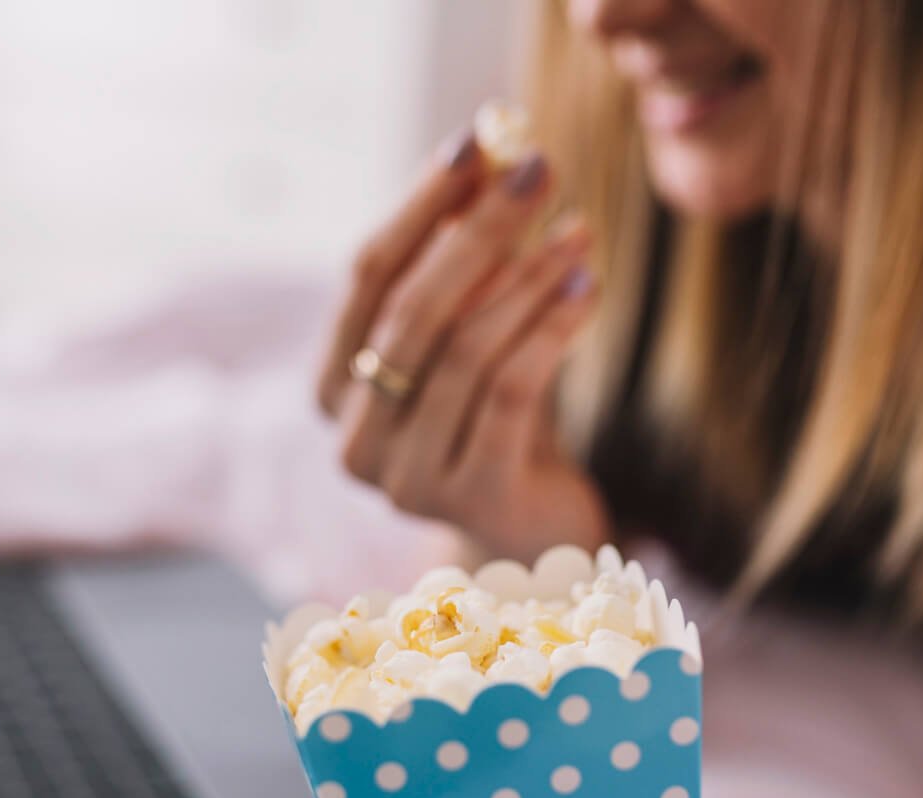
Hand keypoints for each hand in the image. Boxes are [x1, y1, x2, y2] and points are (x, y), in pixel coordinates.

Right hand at [316, 131, 612, 563]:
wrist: (536, 531)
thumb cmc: (500, 420)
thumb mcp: (476, 335)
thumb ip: (468, 266)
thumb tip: (489, 156)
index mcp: (336, 384)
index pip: (366, 276)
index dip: (419, 205)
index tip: (474, 141)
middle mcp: (354, 435)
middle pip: (412, 310)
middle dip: (478, 230)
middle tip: (538, 169)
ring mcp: (405, 476)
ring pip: (465, 350)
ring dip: (527, 277)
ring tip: (579, 229)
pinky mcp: (468, 498)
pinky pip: (510, 392)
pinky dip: (551, 330)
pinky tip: (586, 286)